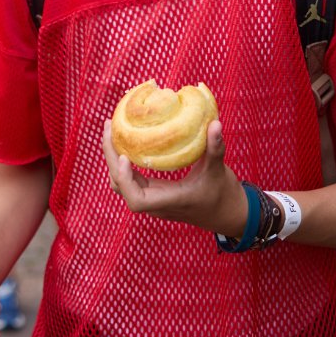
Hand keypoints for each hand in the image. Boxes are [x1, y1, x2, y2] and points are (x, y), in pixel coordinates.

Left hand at [102, 119, 248, 235]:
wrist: (225, 213)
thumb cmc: (222, 194)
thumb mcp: (219, 170)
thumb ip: (215, 148)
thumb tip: (215, 123)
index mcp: (169, 201)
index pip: (137, 200)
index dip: (126, 180)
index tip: (125, 156)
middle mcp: (156, 203)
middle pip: (122, 186)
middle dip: (111, 158)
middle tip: (109, 126)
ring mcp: (153, 199)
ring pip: (123, 184)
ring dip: (114, 159)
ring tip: (112, 130)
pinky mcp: (154, 192)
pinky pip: (131, 179)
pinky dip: (124, 162)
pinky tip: (125, 141)